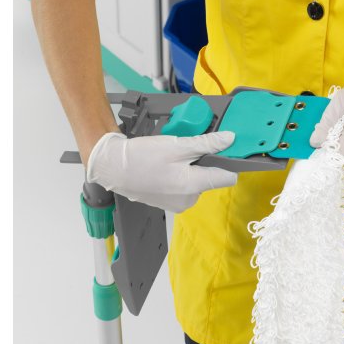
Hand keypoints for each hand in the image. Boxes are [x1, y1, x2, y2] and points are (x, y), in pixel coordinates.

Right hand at [85, 130, 238, 212]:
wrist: (112, 168)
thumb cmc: (142, 156)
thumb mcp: (176, 145)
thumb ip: (206, 144)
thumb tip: (230, 140)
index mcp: (193, 186)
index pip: (227, 178)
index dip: (228, 162)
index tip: (222, 149)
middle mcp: (189, 200)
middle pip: (210, 178)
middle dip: (203, 163)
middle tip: (185, 149)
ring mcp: (178, 204)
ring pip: (196, 182)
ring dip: (190, 169)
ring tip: (171, 158)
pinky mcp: (169, 204)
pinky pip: (184, 188)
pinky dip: (179, 176)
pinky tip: (164, 167)